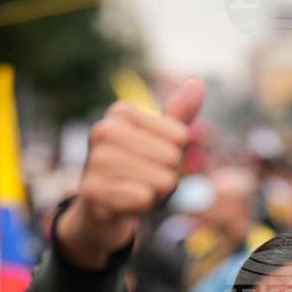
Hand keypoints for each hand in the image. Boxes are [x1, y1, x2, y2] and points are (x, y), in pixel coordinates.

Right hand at [57, 78, 206, 268]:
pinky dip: (141, 207)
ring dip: (155, 194)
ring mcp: (96, 161)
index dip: (173, 156)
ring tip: (132, 190)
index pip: (181, 137)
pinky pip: (145, 199)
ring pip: (163, 181)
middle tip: (141, 179)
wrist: (100, 209)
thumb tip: (197, 83)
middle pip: (172, 159)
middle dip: (166, 177)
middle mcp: (104, 131)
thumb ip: (179, 115)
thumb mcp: (159, 140)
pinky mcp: (94, 191)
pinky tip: (123, 204)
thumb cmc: (135, 170)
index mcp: (121, 111)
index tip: (149, 160)